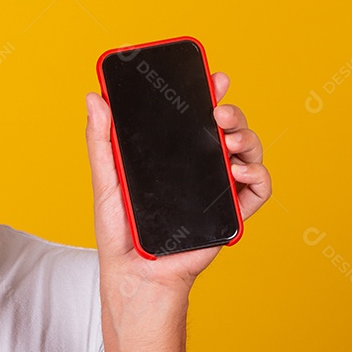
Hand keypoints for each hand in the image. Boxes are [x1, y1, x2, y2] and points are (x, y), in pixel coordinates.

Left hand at [85, 72, 271, 307]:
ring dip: (247, 137)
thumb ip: (101, 140)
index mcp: (172, 156)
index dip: (209, 93)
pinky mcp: (230, 215)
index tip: (213, 75)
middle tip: (218, 109)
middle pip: (227, 130)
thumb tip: (93, 98)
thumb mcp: (106, 179)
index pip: (195, 117)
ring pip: (247, 152)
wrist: (135, 276)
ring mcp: (217, 190)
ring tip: (229, 138)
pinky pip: (258, 190)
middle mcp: (199, 169)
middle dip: (232, 111)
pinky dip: (258, 175)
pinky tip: (239, 170)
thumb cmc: (119, 231)